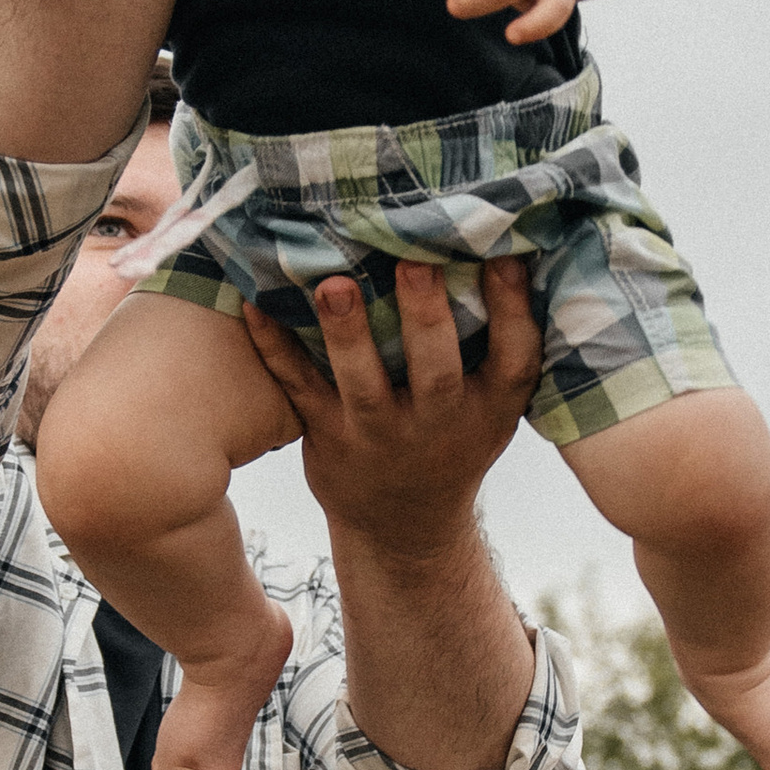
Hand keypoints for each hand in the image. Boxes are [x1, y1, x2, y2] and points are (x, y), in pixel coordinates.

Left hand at [242, 256, 540, 555]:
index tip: (506, 256)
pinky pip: (300, 388)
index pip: (514, 359)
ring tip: (334, 286)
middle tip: (414, 264)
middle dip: (425, 317)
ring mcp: (379, 434)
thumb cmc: (454, 438)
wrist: (403, 525)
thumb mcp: (493, 406)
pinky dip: (275, 347)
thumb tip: (509, 244)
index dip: (514, 309)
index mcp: (490, 407)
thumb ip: (501, 343)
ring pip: (362, 383)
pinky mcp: (328, 436)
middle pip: (437, 372)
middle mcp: (439, 423)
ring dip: (347, 334)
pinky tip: (255, 304)